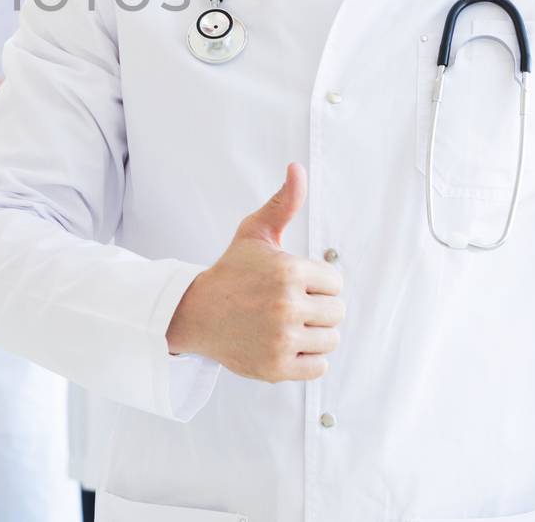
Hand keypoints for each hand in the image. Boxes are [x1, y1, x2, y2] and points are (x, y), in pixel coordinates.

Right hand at [165, 163, 343, 381]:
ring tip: (286, 325)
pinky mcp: (276, 368)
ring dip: (313, 334)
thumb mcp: (254, 234)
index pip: (336, 283)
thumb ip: (283, 203)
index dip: (317, 283)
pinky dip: (307, 360)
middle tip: (288, 305)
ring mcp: (281, 340)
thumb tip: (297, 168)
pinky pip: (319, 367)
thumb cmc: (231, 272)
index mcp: (288, 272)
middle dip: (317, 309)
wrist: (196, 312)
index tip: (293, 284)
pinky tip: (285, 344)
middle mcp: (286, 306)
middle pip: (337, 313)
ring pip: (330, 340)